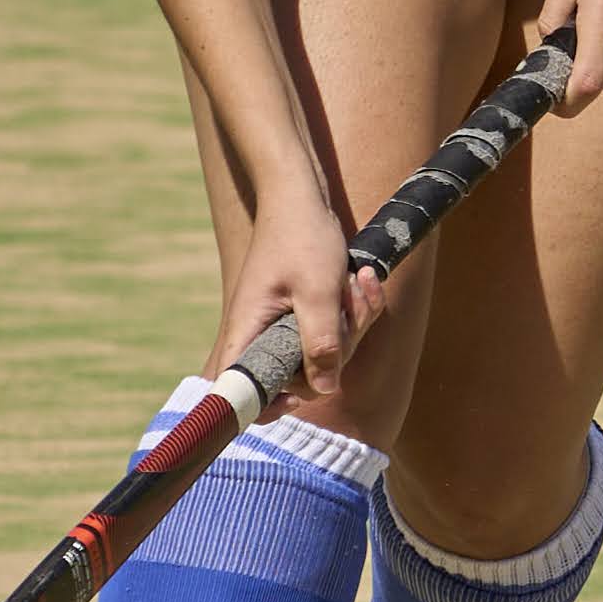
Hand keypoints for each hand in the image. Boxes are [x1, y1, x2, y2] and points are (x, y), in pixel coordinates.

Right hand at [221, 178, 383, 409]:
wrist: (301, 196)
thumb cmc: (302, 237)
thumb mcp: (319, 292)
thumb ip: (322, 342)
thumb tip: (325, 389)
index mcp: (248, 331)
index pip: (238, 389)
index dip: (263, 405)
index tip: (297, 395)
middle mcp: (260, 333)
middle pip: (297, 375)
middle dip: (337, 351)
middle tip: (350, 310)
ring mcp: (281, 324)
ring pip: (322, 353)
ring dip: (352, 325)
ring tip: (359, 283)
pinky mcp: (301, 314)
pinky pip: (332, 331)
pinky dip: (353, 312)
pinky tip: (364, 282)